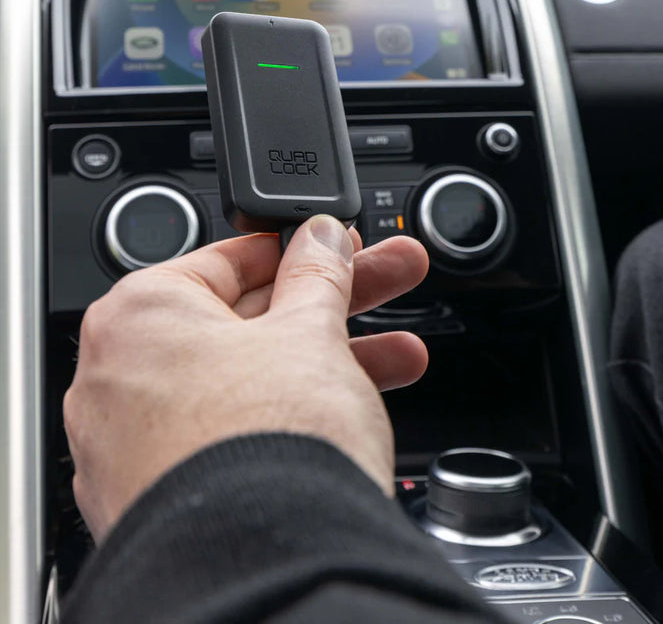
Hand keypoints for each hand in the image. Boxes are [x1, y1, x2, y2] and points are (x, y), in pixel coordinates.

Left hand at [64, 216, 428, 541]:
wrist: (264, 569)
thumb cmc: (262, 446)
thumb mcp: (309, 333)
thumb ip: (317, 274)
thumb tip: (322, 240)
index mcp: (138, 315)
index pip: (230, 259)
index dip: (300, 249)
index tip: (338, 248)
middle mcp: (118, 377)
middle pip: (244, 320)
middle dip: (330, 303)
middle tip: (384, 277)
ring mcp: (132, 445)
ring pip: (243, 380)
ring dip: (326, 364)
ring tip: (397, 357)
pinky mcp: (156, 496)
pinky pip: (226, 432)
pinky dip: (282, 417)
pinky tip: (347, 412)